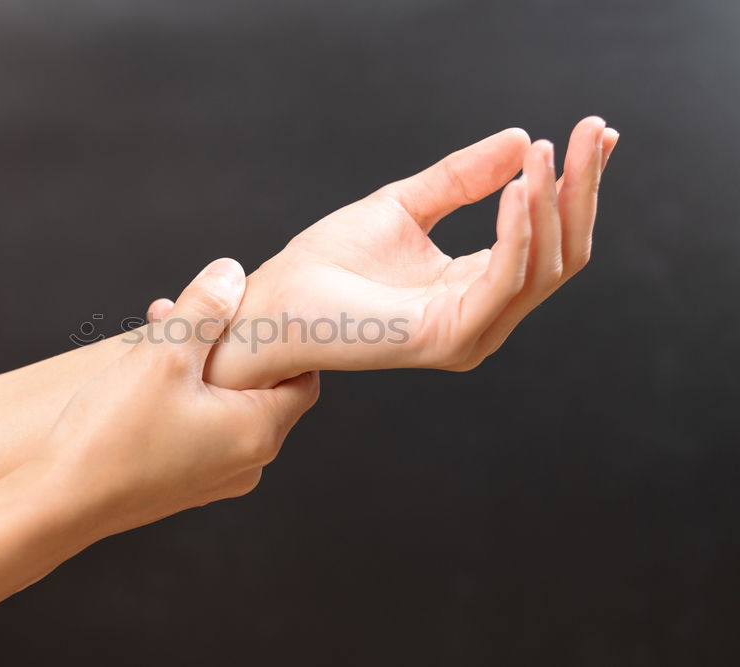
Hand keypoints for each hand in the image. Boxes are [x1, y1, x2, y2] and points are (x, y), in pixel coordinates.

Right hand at [42, 258, 319, 538]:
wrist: (56, 505)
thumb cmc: (111, 435)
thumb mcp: (162, 355)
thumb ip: (203, 307)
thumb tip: (231, 273)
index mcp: (258, 433)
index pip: (305, 378)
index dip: (284, 342)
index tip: (252, 313)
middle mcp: (249, 463)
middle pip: (262, 390)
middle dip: (228, 346)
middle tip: (187, 316)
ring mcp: (216, 478)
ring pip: (226, 407)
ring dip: (200, 368)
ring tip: (157, 336)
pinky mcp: (185, 485)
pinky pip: (202, 430)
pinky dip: (186, 399)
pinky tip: (145, 376)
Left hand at [148, 117, 617, 388]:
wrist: (276, 301)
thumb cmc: (328, 262)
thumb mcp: (406, 205)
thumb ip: (462, 179)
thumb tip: (521, 138)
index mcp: (474, 288)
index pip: (548, 240)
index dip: (576, 187)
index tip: (596, 134)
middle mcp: (483, 316)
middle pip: (561, 254)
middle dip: (581, 190)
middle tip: (591, 132)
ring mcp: (470, 333)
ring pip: (544, 268)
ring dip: (552, 205)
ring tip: (549, 153)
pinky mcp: (448, 338)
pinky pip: (503, 281)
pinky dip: (518, 233)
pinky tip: (519, 189)